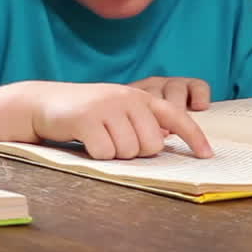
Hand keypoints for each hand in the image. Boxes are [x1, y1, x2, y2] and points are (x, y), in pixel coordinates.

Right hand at [24, 82, 212, 159]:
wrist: (44, 103)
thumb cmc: (86, 113)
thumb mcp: (117, 110)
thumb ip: (142, 122)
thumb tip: (165, 144)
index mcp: (139, 96)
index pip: (176, 117)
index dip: (194, 137)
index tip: (207, 155)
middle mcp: (127, 98)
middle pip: (151, 145)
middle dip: (135, 151)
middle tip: (115, 139)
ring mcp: (107, 107)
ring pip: (129, 152)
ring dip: (114, 153)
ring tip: (98, 137)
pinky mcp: (88, 119)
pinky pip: (106, 154)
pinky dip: (96, 155)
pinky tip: (85, 141)